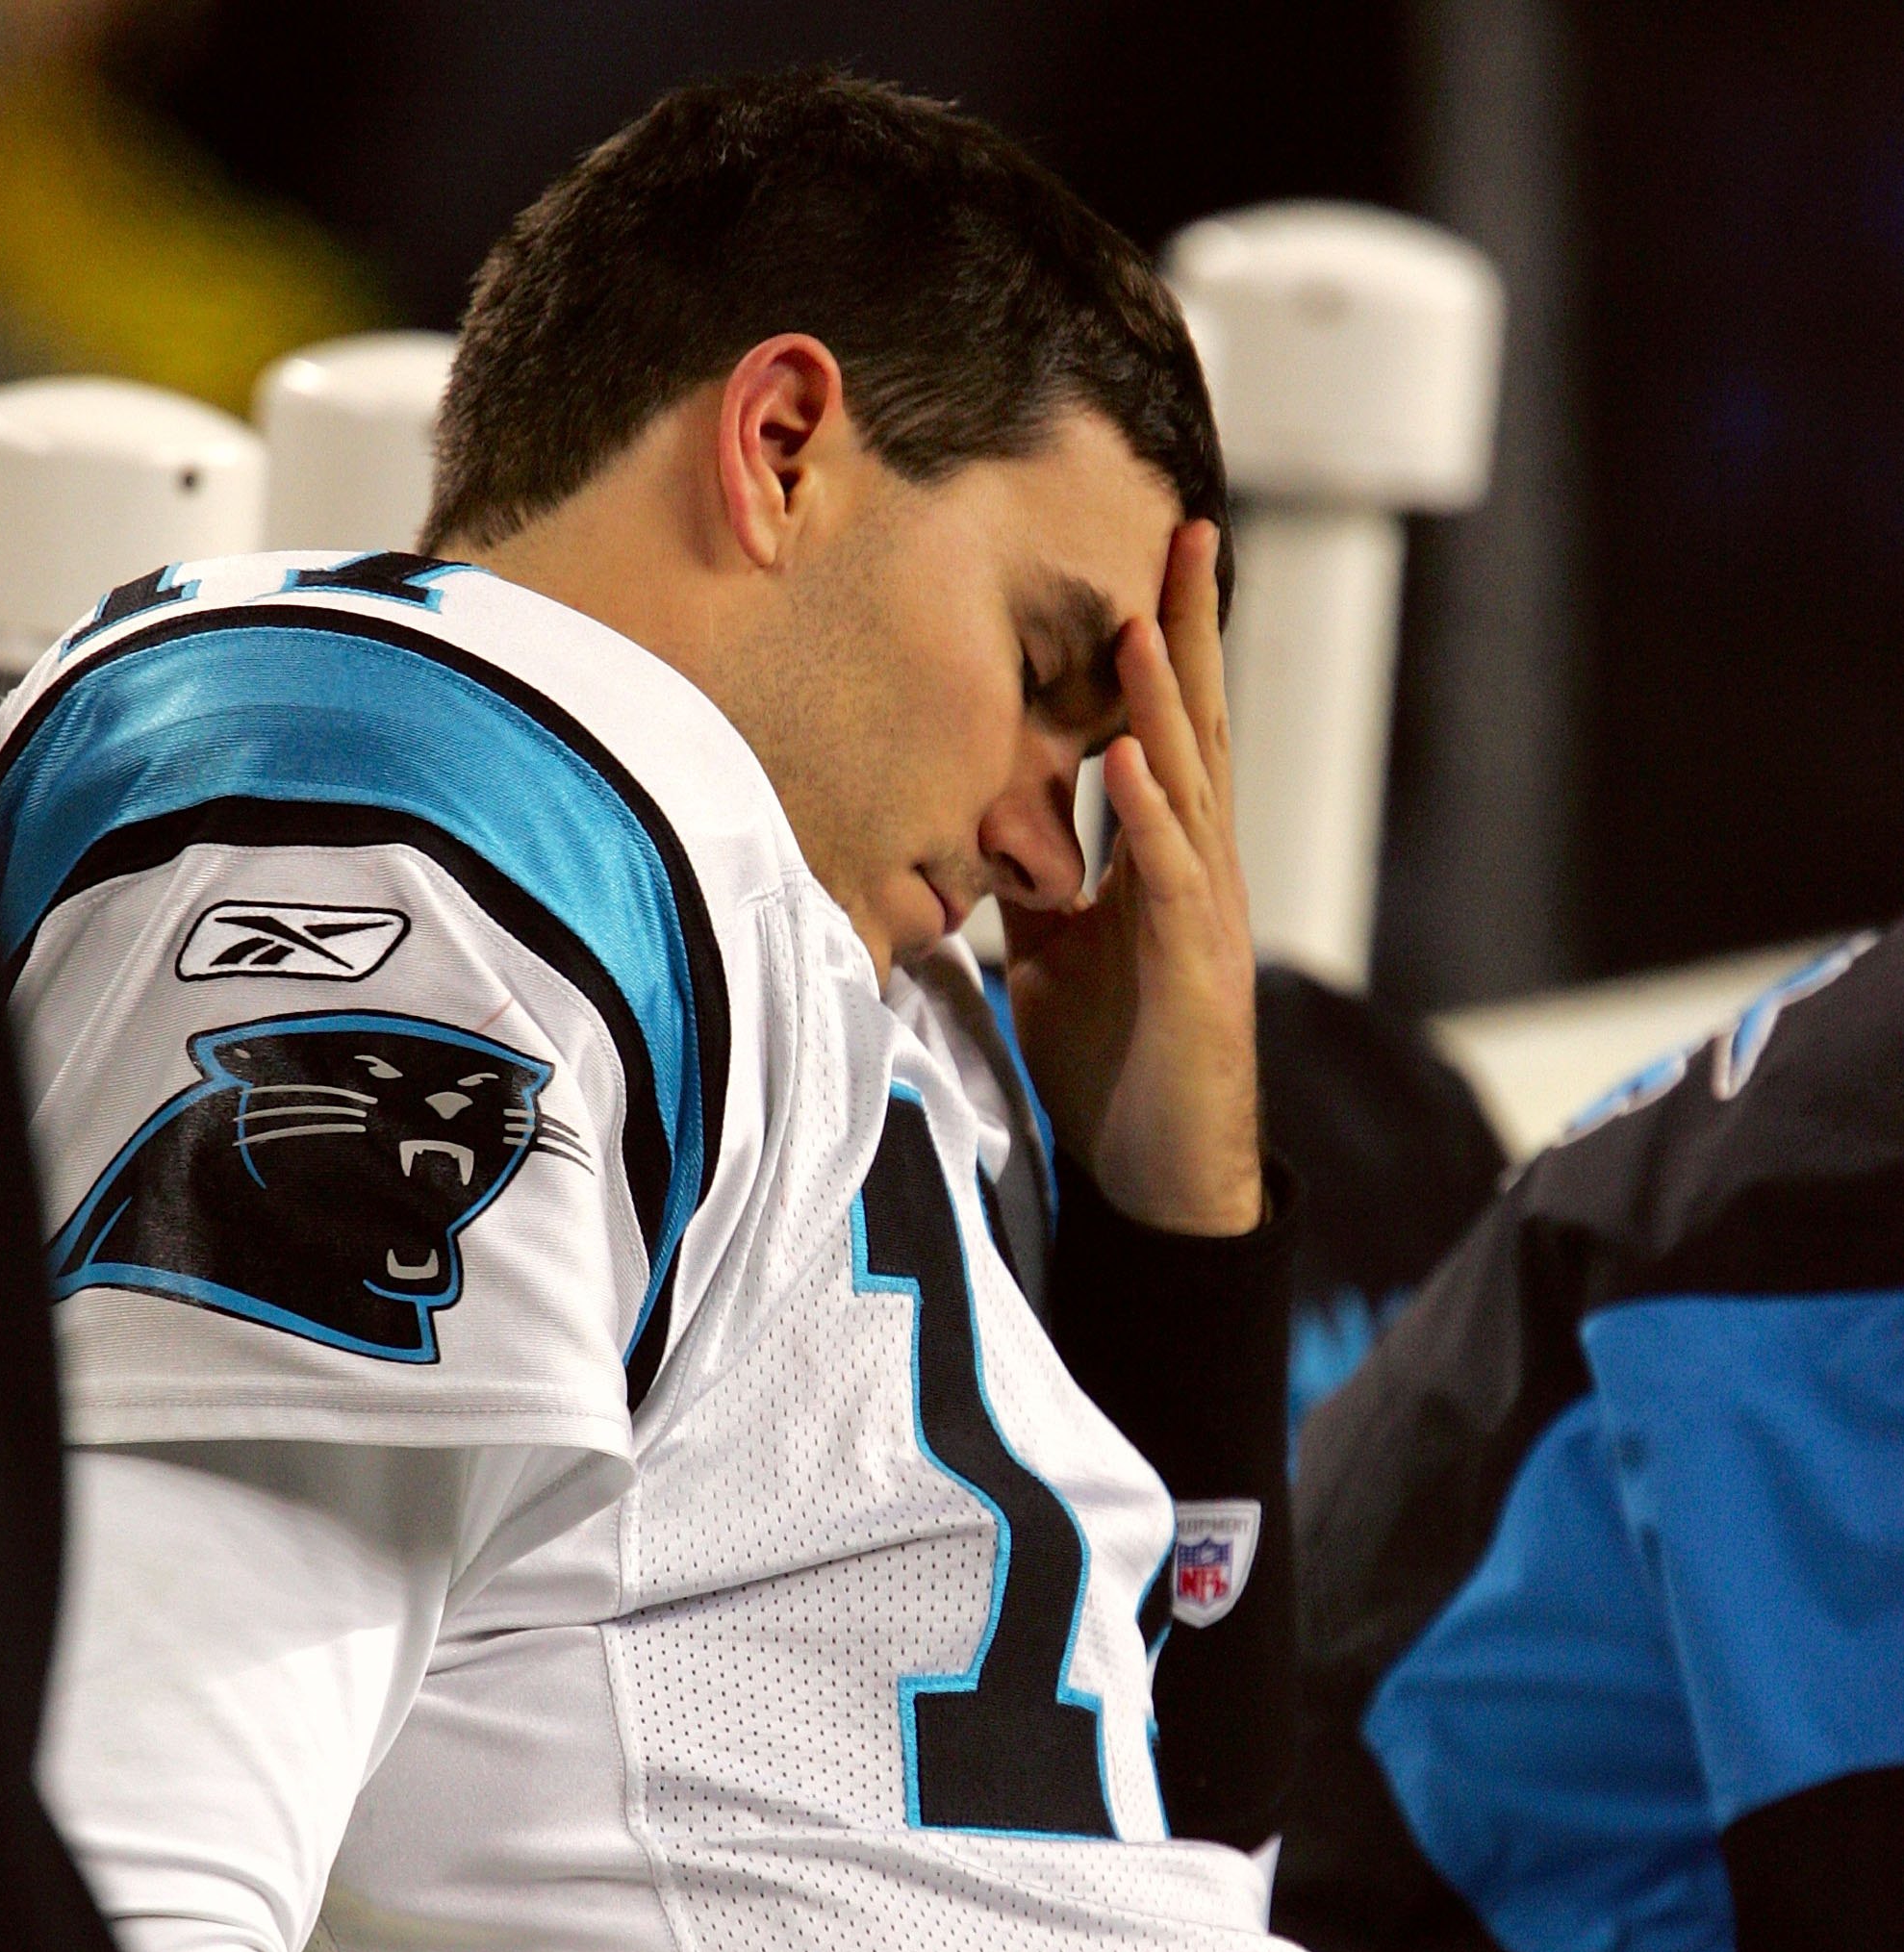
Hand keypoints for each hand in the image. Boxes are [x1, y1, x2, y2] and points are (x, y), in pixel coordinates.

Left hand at [1003, 519, 1261, 1235]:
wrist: (1161, 1175)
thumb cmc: (1119, 1065)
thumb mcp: (1061, 957)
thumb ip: (1042, 886)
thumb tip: (990, 831)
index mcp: (1167, 861)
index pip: (1169, 732)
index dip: (1161, 649)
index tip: (1153, 562)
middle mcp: (1198, 869)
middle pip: (1197, 729)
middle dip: (1188, 633)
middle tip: (1186, 534)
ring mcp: (1203, 914)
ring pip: (1188, 788)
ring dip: (1165, 705)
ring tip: (1140, 624)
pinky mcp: (1195, 968)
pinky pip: (1167, 878)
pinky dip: (1147, 816)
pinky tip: (1127, 762)